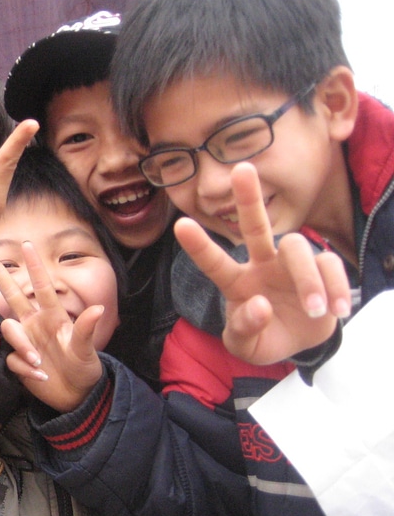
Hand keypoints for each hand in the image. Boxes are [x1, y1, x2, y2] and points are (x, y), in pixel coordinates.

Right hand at [0, 243, 103, 411]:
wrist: (77, 396)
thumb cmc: (85, 368)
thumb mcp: (86, 349)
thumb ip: (86, 329)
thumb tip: (98, 309)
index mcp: (53, 317)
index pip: (42, 288)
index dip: (34, 267)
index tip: (27, 245)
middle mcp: (36, 325)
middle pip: (14, 297)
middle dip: (2, 278)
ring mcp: (26, 342)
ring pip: (9, 331)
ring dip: (22, 346)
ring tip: (38, 362)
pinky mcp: (19, 361)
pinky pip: (13, 358)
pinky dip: (26, 369)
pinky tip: (41, 378)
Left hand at [174, 162, 350, 364]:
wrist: (300, 344)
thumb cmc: (264, 338)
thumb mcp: (246, 346)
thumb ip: (244, 329)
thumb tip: (261, 306)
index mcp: (237, 282)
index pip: (214, 263)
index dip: (199, 246)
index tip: (179, 225)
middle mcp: (262, 264)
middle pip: (254, 226)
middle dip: (248, 198)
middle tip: (241, 169)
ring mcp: (291, 264)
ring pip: (298, 248)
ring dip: (308, 280)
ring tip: (314, 310)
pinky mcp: (322, 268)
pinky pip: (330, 266)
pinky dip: (334, 288)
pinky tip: (336, 311)